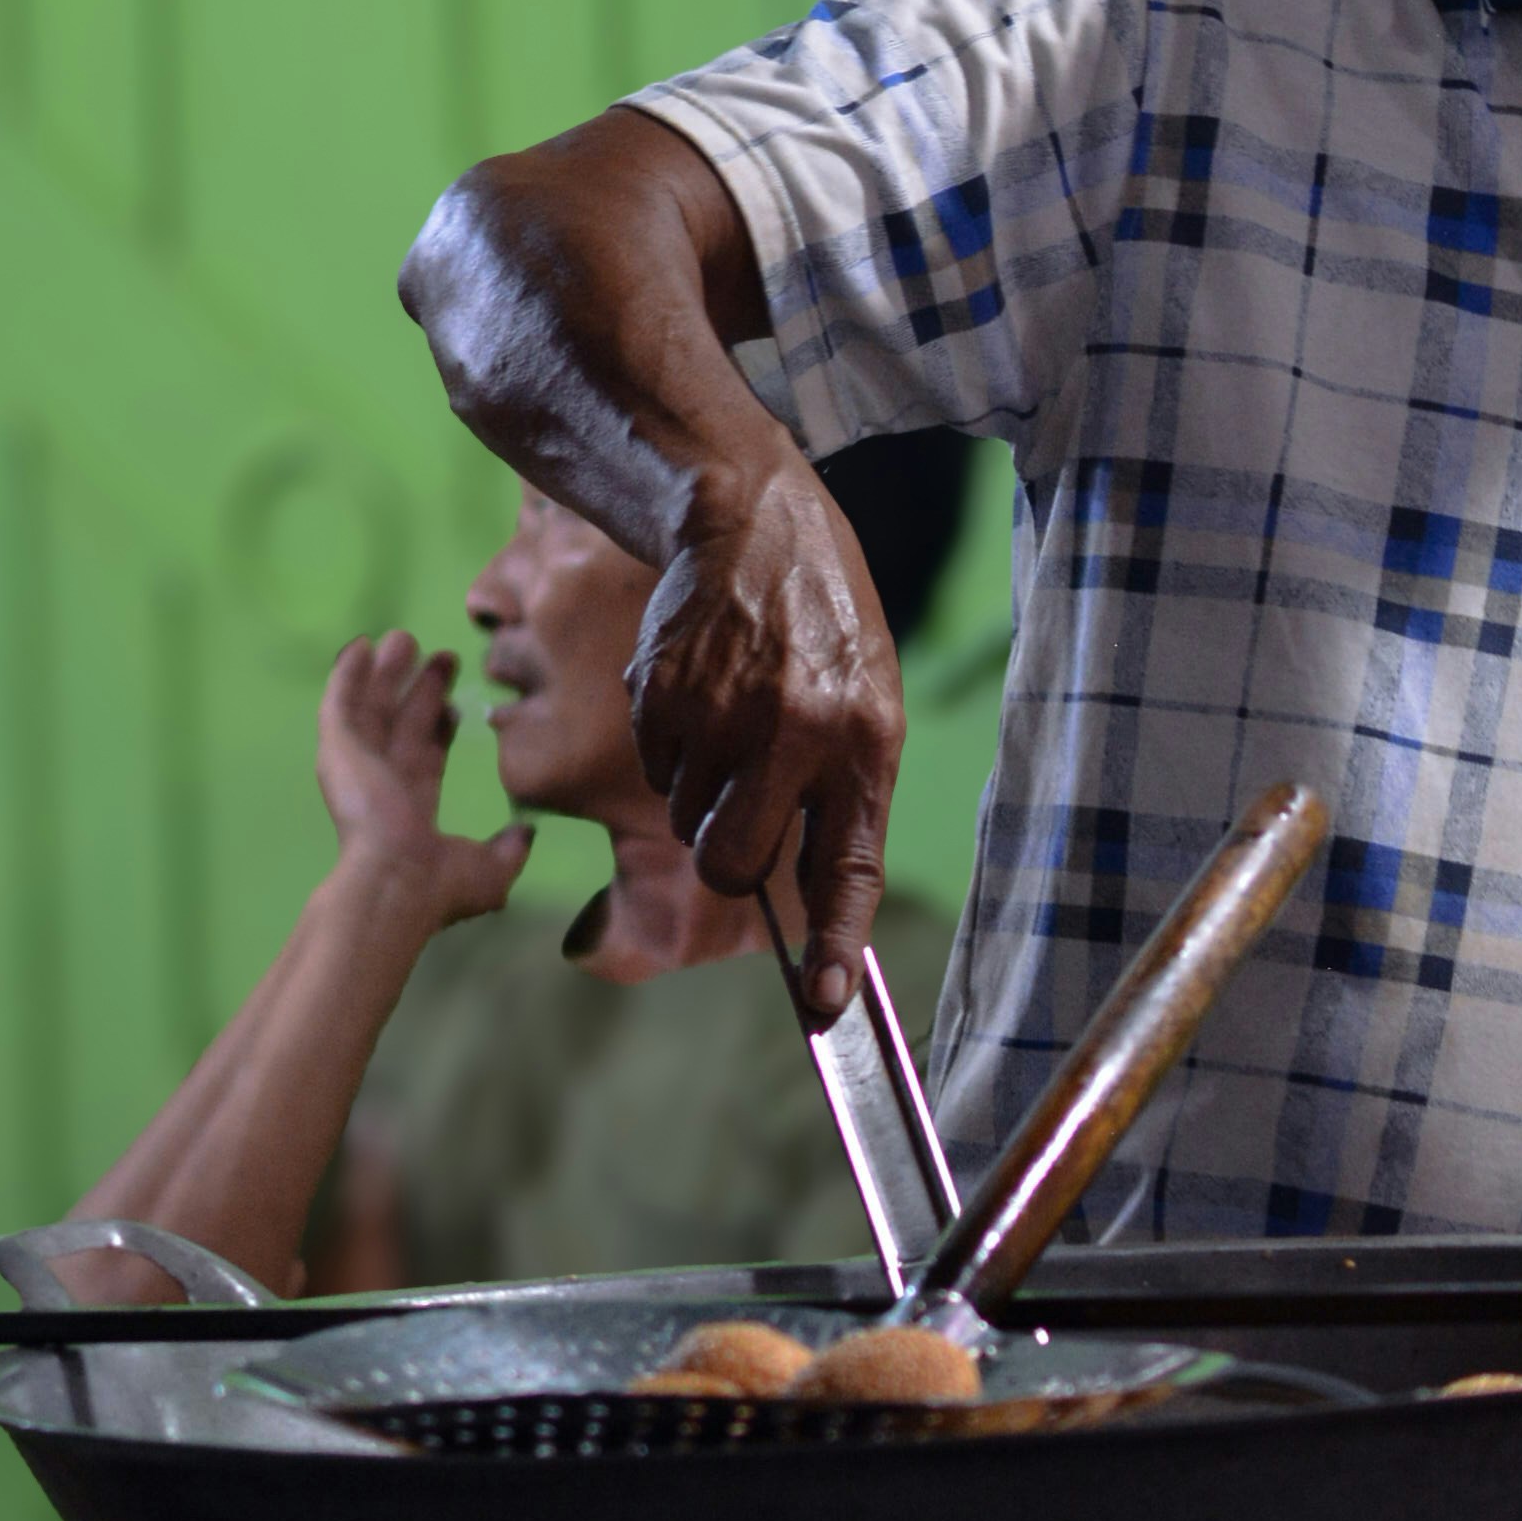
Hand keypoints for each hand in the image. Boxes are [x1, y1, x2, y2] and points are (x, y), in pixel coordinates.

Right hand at [313, 629, 530, 924]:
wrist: (397, 881)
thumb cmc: (440, 883)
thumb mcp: (491, 870)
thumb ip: (510, 849)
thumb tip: (527, 834)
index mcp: (412, 809)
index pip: (426, 756)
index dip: (440, 727)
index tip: (457, 703)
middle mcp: (382, 782)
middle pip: (401, 723)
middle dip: (419, 690)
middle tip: (441, 656)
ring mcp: (357, 764)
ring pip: (371, 706)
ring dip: (385, 673)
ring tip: (402, 638)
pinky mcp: (338, 749)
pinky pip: (339, 703)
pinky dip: (347, 675)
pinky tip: (359, 647)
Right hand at [622, 455, 903, 997]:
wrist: (747, 517)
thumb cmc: (820, 616)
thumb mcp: (867, 692)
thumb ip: (844, 787)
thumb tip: (814, 890)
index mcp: (864, 739)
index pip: (849, 865)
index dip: (835, 943)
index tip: (823, 1003)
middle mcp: (797, 733)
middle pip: (734, 863)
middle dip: (725, 858)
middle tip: (734, 815)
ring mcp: (722, 715)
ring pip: (687, 818)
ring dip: (700, 790)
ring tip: (731, 716)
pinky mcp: (662, 695)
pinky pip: (654, 767)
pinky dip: (668, 746)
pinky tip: (699, 689)